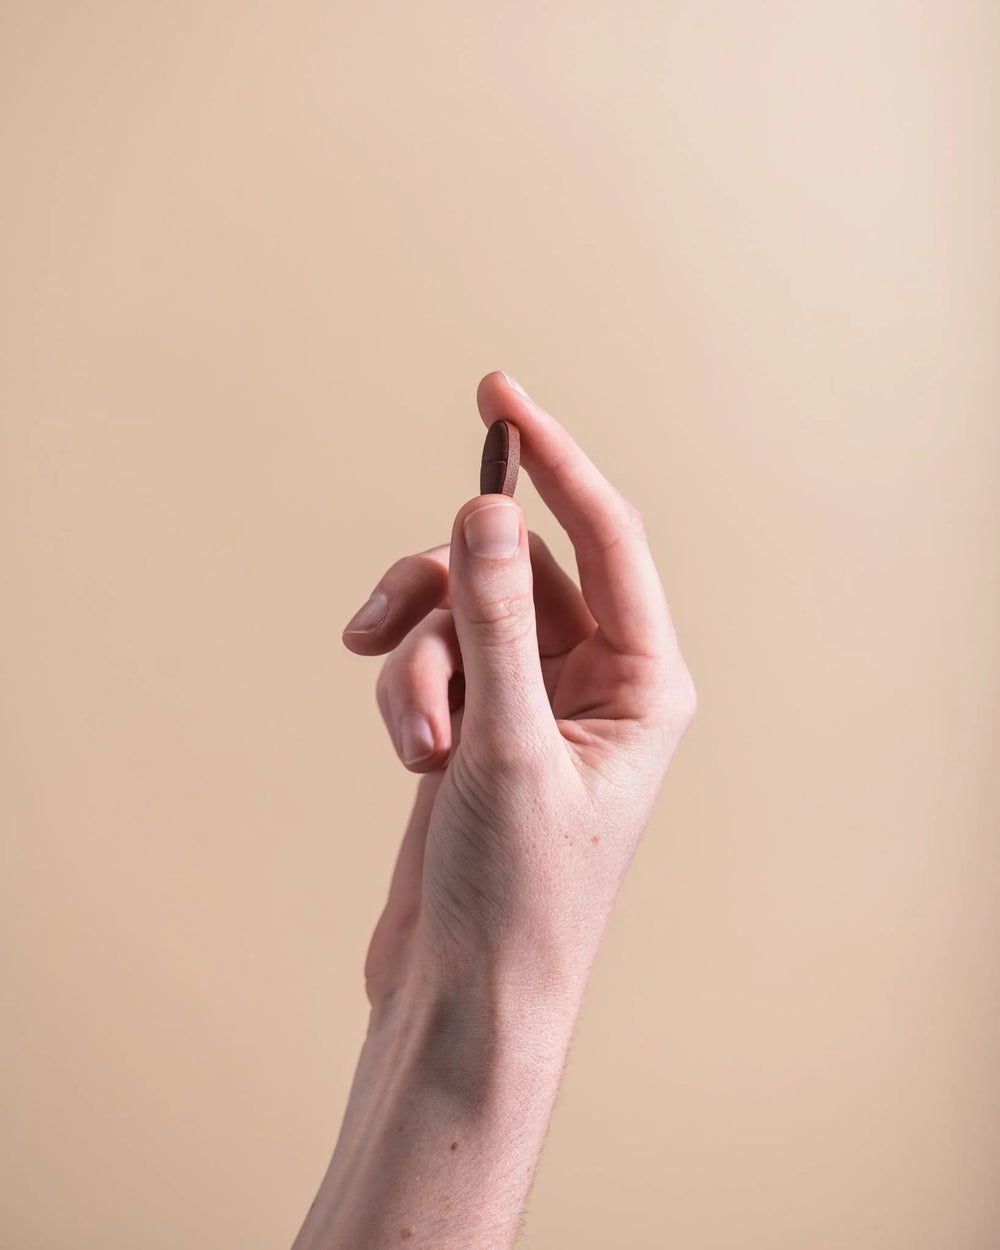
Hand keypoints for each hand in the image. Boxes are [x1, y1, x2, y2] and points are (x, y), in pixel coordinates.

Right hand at [343, 372, 696, 1012]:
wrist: (473, 993)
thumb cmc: (520, 892)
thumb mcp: (507, 746)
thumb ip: (493, 621)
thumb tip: (486, 505)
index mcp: (643, 678)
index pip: (604, 534)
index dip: (553, 457)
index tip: (497, 389)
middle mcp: (595, 678)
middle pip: (510, 568)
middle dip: (442, 595)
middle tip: (383, 620)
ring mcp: (532, 700)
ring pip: (459, 614)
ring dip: (414, 660)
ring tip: (414, 739)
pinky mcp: (479, 726)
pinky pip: (431, 661)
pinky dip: (405, 694)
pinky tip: (409, 757)